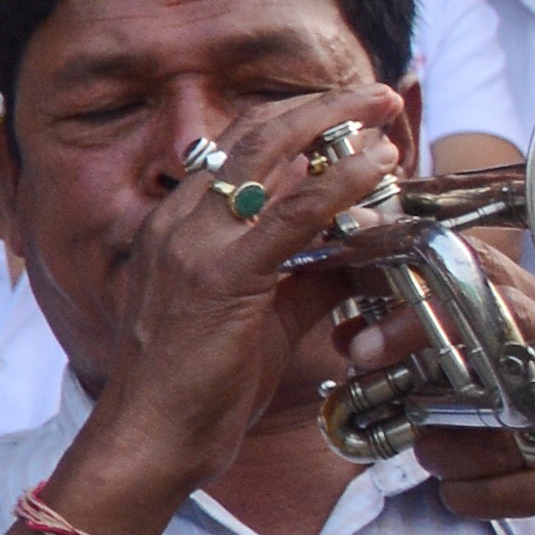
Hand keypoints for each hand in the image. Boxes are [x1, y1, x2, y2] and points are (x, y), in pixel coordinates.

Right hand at [53, 80, 411, 531]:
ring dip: (335, 124)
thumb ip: (305, 275)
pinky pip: (293, 211)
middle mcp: (179, 221)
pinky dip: (342, 181)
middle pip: (253, 133)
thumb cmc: (196, 388)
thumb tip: (362, 251)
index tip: (345, 114)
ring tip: (385, 113)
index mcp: (176, 226)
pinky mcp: (224, 275)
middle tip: (375, 96)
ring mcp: (195, 243)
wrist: (150, 439)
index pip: (235, 147)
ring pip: (269, 155)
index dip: (295, 120)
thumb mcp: (258, 317)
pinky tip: (378, 166)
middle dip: (321, 105)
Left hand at [385, 240, 534, 534]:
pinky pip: (487, 489)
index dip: (423, 268)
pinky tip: (472, 487)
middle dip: (412, 339)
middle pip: (483, 330)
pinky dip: (465, 494)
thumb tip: (352, 335)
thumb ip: (452, 343)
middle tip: (363, 354)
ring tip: (446, 452)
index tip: (365, 266)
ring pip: (470, 431)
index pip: (487, 274)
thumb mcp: (527, 362)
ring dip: (438, 450)